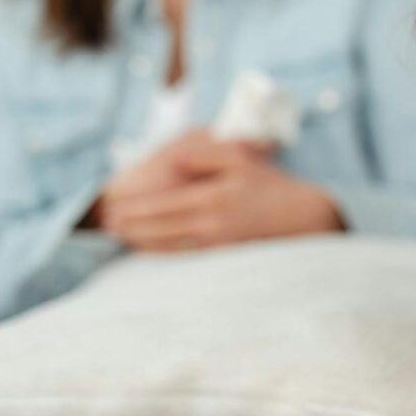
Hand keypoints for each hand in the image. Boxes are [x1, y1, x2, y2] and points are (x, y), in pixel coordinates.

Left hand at [102, 138, 343, 250]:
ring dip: (143, 243)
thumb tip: (170, 162)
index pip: (161, 206)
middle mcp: (211, 223)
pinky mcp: (226, 257)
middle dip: (131, 228)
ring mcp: (218, 244)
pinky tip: (153, 250)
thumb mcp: (239, 160)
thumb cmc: (274, 186)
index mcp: (211, 197)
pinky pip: (187, 256)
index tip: (113, 210)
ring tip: (123, 238)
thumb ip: (202, 157)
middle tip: (108, 226)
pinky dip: (165, 253)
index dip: (134, 210)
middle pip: (159, 229)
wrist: (307, 218)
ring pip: (169, 246)